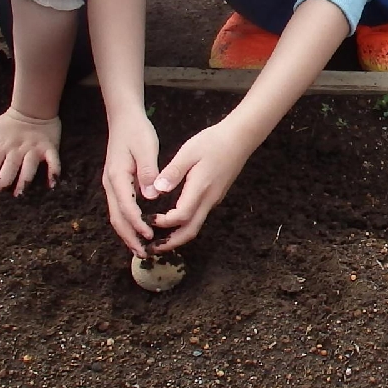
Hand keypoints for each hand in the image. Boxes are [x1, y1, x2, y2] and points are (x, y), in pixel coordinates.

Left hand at [0, 107, 60, 194]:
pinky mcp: (49, 148)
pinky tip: (52, 184)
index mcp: (1, 146)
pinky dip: (54, 171)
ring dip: (24, 181)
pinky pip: (53, 161)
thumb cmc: (9, 123)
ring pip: (29, 167)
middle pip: (9, 168)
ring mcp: (34, 149)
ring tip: (20, 194)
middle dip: (3, 183)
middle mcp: (17, 150)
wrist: (33, 109)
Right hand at [101, 109, 161, 255]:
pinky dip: (127, 223)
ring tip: (141, 249)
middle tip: (143, 253)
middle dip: (129, 237)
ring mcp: (111, 184)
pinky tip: (138, 231)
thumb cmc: (137, 132)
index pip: (126, 207)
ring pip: (116, 215)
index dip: (137, 224)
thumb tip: (152, 196)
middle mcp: (110, 183)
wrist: (124, 119)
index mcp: (117, 176)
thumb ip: (149, 172)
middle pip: (117, 217)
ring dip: (127, 234)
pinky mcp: (117, 184)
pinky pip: (120, 208)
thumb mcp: (146, 149)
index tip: (149, 236)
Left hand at [143, 119, 254, 251]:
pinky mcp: (215, 196)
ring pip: (195, 225)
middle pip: (190, 231)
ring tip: (159, 239)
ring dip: (177, 236)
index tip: (147, 219)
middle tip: (152, 248)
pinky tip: (172, 220)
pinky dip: (184, 224)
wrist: (240, 138)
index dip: (163, 223)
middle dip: (171, 243)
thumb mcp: (189, 152)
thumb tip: (157, 189)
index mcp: (200, 189)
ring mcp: (213, 199)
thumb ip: (173, 172)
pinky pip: (199, 216)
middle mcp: (208, 200)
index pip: (180, 216)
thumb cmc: (213, 142)